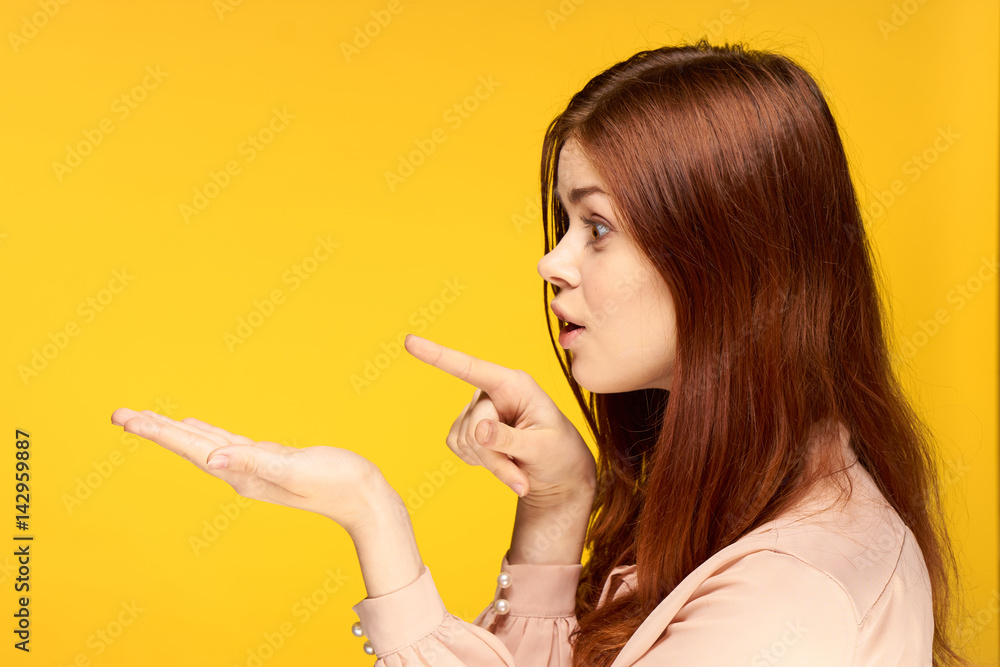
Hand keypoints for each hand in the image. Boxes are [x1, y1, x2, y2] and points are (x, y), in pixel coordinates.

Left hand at [109, 408, 396, 537]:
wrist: (365, 499)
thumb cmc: (338, 483)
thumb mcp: (295, 469)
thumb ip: (255, 463)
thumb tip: (213, 458)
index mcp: (243, 473)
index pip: (192, 449)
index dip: (160, 432)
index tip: (128, 419)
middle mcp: (241, 473)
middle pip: (189, 447)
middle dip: (154, 429)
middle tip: (119, 414)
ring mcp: (254, 468)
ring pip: (203, 444)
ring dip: (174, 431)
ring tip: (145, 419)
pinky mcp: (269, 460)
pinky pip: (226, 443)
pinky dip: (205, 433)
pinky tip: (196, 427)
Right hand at [404, 334, 595, 509]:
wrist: (558, 474)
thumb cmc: (558, 454)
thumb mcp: (542, 448)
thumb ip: (510, 439)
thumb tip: (478, 431)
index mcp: (514, 384)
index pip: (471, 368)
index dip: (438, 356)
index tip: (408, 341)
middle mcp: (492, 391)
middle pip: (473, 426)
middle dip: (494, 458)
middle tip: (521, 480)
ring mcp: (477, 409)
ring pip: (463, 440)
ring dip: (490, 464)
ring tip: (518, 471)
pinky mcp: (467, 428)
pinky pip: (456, 447)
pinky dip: (478, 464)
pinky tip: (500, 462)